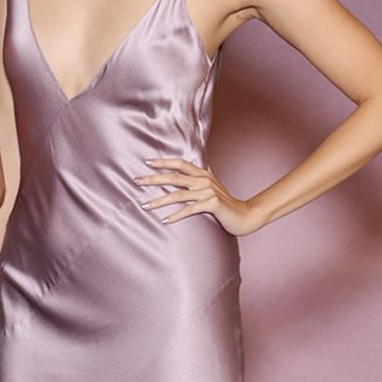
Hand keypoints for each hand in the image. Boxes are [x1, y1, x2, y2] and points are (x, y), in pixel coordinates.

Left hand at [135, 158, 262, 235]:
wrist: (245, 215)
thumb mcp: (213, 186)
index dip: (164, 162)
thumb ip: (205, 175)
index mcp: (202, 174)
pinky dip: (176, 215)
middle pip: (174, 177)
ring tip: (144, 206)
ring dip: (159, 201)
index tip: (147, 162)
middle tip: (136, 181)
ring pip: (178, 195)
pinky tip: (164, 220)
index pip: (180, 164)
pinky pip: (189, 210)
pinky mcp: (212, 204)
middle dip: (153, 179)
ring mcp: (208, 192)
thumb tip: (199, 164)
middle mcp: (204, 180)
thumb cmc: (225, 202)